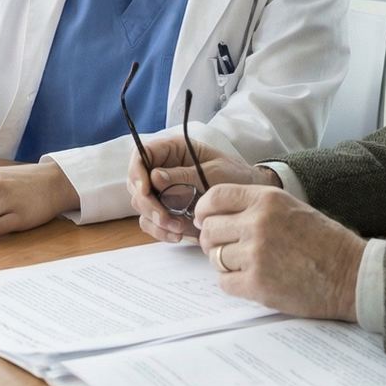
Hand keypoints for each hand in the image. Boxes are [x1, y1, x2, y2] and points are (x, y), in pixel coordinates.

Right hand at [127, 135, 279, 243]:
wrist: (250, 199)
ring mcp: (163, 191)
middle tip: (165, 218)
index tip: (145, 190)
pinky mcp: (167, 211)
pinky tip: (176, 235)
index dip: (137, 171)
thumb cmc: (235, 176)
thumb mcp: (213, 171)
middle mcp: (163, 169)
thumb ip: (184, 174)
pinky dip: (160, 231)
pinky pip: (152, 222)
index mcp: (172, 150)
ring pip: (141, 206)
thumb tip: (154, 178)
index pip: (140, 154)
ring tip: (178, 228)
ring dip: (155, 220)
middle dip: (148, 203)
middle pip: (136, 184)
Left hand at [193, 182, 364, 321]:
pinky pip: (224, 282)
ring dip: (224, 262)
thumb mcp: (290, 207)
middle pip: (209, 229)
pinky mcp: (257, 284)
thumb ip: (255, 206)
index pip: (215, 197)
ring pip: (214, 256)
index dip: (204, 209)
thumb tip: (216, 215)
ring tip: (245, 264)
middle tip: (225, 246)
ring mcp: (256, 254)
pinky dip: (232, 282)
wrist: (351, 275)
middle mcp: (258, 223)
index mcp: (266, 199)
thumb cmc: (324, 242)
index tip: (204, 219)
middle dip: (213, 239)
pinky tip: (250, 279)